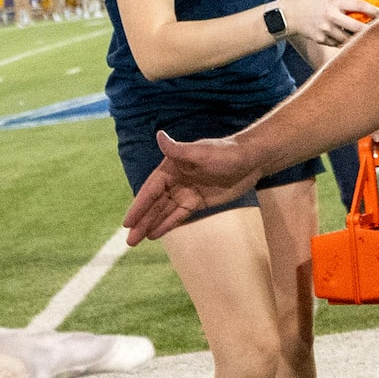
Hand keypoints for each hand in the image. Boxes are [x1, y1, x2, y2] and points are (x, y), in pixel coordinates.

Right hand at [122, 130, 262, 243]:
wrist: (251, 160)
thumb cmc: (226, 153)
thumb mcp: (202, 152)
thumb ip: (179, 149)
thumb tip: (159, 136)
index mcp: (171, 166)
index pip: (151, 189)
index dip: (139, 206)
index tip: (127, 222)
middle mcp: (175, 179)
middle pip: (154, 204)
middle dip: (141, 221)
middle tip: (129, 240)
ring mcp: (186, 192)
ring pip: (164, 212)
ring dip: (150, 225)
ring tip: (136, 241)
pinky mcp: (197, 202)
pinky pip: (178, 215)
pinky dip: (166, 224)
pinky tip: (155, 234)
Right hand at [279, 0, 372, 47]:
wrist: (291, 15)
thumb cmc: (314, 4)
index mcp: (334, 2)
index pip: (358, 6)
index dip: (372, 10)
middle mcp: (331, 16)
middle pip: (357, 27)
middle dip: (369, 30)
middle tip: (376, 31)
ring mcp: (325, 30)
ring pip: (348, 39)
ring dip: (356, 39)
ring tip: (361, 37)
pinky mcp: (321, 39)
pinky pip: (337, 43)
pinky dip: (343, 42)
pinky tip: (345, 39)